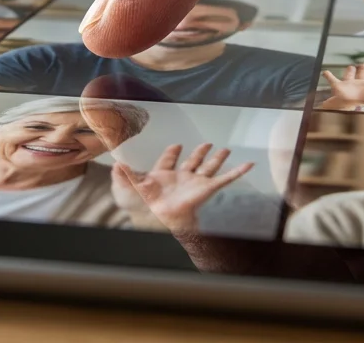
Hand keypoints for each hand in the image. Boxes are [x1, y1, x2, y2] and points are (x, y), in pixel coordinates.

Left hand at [111, 143, 253, 233]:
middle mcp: (182, 179)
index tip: (176, 145)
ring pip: (209, 167)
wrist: (159, 219)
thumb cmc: (143, 208)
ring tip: (225, 149)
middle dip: (199, 153)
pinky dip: (238, 172)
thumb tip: (115, 164)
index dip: (172, 154)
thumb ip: (122, 176)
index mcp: (164, 177)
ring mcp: (196, 183)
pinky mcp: (207, 188)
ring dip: (217, 158)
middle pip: (193, 162)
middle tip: (206, 144)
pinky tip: (248, 164)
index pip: (169, 162)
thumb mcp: (127, 188)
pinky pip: (225, 178)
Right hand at [320, 66, 363, 108]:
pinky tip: (325, 72)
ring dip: (350, 70)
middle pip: (363, 73)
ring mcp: (349, 83)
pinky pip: (331, 78)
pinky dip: (327, 75)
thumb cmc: (363, 100)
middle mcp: (360, 83)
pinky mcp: (338, 84)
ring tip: (351, 68)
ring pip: (350, 73)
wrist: (345, 104)